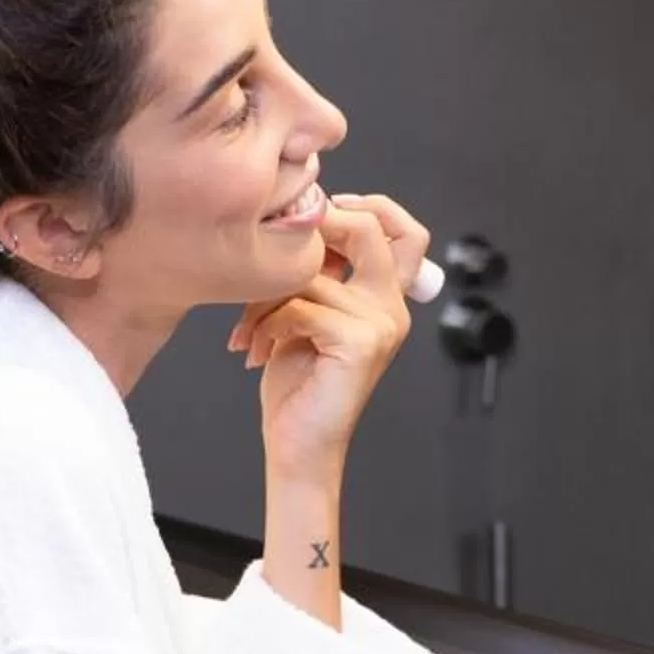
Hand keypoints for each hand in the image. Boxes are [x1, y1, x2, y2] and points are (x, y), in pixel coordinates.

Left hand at [227, 194, 423, 480]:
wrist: (298, 446)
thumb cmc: (297, 385)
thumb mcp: (305, 315)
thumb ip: (315, 275)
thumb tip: (298, 226)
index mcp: (385, 298)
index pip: (404, 231)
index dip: (370, 207)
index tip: (327, 210)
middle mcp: (391, 308)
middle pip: (372, 230)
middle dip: (320, 228)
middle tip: (279, 252)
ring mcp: (380, 324)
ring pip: (314, 272)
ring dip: (266, 296)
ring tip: (249, 330)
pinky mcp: (360, 343)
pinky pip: (301, 306)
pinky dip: (268, 322)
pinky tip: (256, 348)